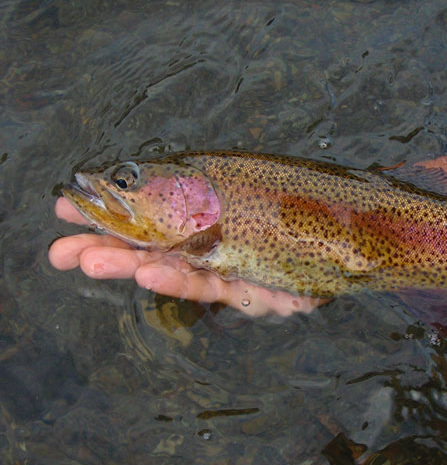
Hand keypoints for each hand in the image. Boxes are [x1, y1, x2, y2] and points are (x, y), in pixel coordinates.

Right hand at [49, 198, 324, 316]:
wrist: (365, 236)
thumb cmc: (308, 207)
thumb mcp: (250, 189)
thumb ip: (203, 189)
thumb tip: (144, 171)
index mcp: (214, 221)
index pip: (154, 219)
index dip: (113, 218)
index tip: (66, 208)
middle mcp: (222, 249)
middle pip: (160, 253)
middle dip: (111, 252)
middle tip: (63, 252)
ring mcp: (241, 273)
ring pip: (180, 274)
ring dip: (135, 268)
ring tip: (94, 262)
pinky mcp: (262, 293)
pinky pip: (217, 287)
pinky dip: (183, 280)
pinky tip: (151, 271)